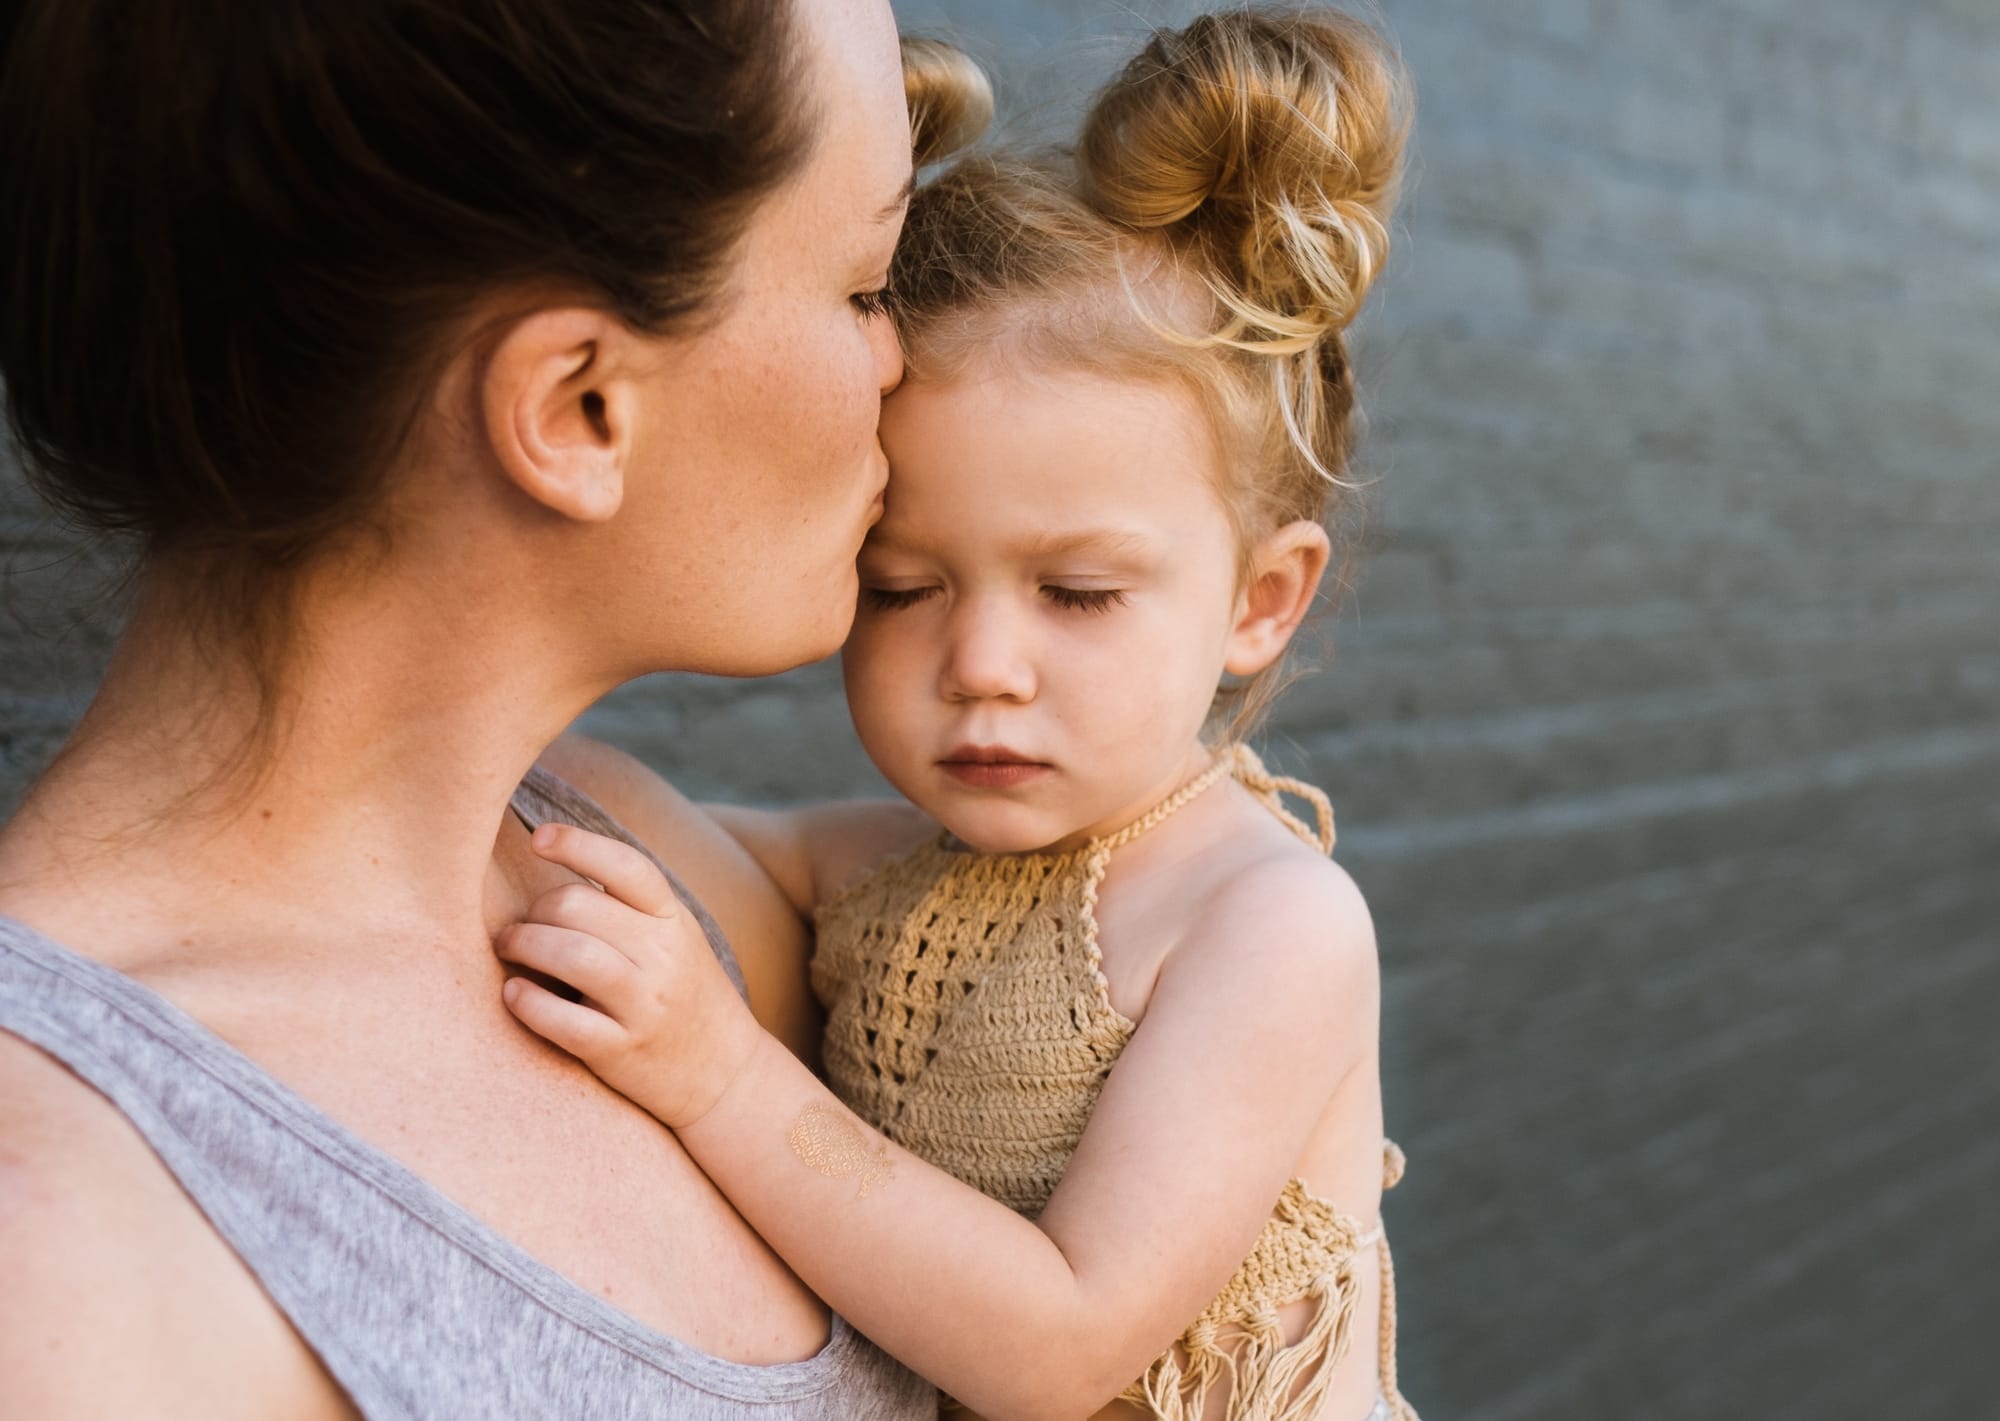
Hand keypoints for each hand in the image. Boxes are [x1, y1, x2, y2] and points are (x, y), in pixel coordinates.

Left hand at [495, 823, 763, 1128]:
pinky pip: (562, 1020)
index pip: (625, 865)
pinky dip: (527, 1002)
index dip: (577, 844)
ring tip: (509, 949)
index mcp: (674, 920)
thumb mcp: (675, 940)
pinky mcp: (621, 1051)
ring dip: (523, 944)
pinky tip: (514, 993)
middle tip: (519, 926)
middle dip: (535, 910)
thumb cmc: (685, 997)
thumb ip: (629, 908)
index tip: (538, 838)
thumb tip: (557, 870)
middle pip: (577, 905)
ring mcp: (644, 1005)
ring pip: (569, 953)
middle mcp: (663, 956)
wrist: (726, 1074)